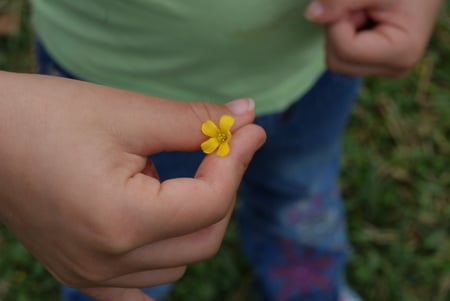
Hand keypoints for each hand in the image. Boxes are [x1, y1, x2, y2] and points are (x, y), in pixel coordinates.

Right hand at [0, 71, 265, 300]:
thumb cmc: (45, 116)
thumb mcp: (127, 113)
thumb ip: (195, 121)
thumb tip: (247, 114)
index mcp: (121, 220)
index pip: (211, 201)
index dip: (236, 160)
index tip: (247, 130)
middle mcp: (108, 260)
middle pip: (205, 237)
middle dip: (222, 188)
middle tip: (220, 147)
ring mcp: (93, 273)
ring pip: (180, 260)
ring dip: (193, 217)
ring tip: (166, 176)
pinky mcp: (82, 271)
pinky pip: (140, 285)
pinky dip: (162, 259)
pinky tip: (162, 235)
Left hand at [305, 0, 442, 76]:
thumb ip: (340, 0)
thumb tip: (310, 15)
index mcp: (401, 54)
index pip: (344, 50)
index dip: (337, 22)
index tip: (355, 3)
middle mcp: (394, 69)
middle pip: (335, 62)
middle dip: (337, 29)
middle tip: (359, 8)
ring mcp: (383, 70)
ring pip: (335, 61)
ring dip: (339, 31)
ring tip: (364, 13)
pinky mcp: (374, 66)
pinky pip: (341, 57)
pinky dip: (343, 36)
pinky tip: (363, 21)